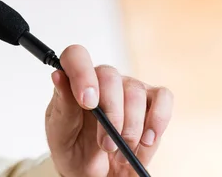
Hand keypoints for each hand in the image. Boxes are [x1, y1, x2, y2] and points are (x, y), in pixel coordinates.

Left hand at [45, 45, 172, 176]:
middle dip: (111, 115)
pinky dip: (157, 121)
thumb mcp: (59, 133)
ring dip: (130, 129)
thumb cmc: (73, 149)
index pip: (76, 56)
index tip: (87, 102)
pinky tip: (146, 140)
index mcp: (74, 82)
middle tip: (106, 146)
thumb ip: (62, 105)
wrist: (94, 174)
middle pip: (110, 77)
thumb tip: (58, 76)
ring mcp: (128, 88)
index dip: (82, 73)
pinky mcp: (152, 101)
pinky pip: (163, 98)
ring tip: (120, 153)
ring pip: (135, 92)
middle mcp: (102, 80)